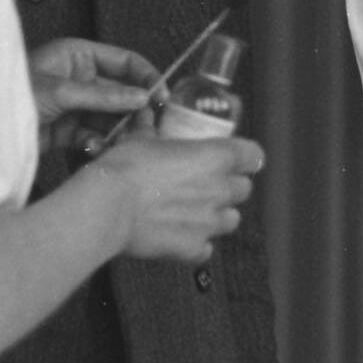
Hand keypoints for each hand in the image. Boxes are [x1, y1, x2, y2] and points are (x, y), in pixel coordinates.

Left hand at [29, 38, 160, 145]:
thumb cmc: (11, 95)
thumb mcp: (60, 91)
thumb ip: (103, 96)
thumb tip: (142, 97)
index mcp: (78, 56)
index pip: (124, 61)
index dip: (146, 77)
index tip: (162, 97)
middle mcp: (79, 79)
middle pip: (121, 93)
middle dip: (134, 111)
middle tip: (146, 126)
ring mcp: (74, 106)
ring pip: (109, 118)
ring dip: (118, 131)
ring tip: (122, 141)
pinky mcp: (66, 131)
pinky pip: (93, 136)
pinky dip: (97, 143)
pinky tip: (94, 147)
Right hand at [85, 132, 262, 264]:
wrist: (109, 206)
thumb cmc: (126, 167)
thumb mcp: (139, 139)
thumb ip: (149, 128)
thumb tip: (146, 113)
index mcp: (215, 157)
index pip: (253, 156)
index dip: (245, 157)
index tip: (235, 158)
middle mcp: (220, 190)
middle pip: (244, 189)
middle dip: (229, 187)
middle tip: (206, 184)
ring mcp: (210, 222)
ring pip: (231, 220)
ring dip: (217, 216)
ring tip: (194, 212)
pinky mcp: (193, 249)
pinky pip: (205, 249)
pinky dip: (196, 245)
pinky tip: (179, 237)